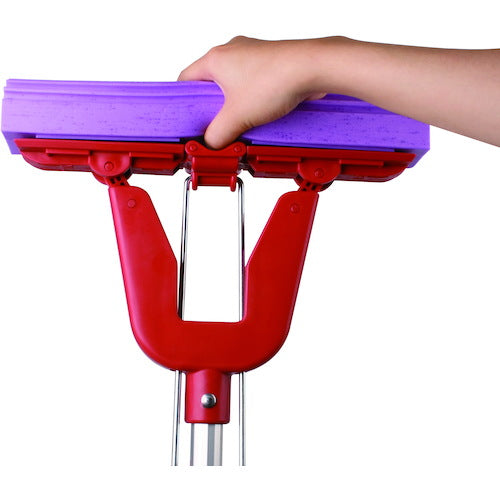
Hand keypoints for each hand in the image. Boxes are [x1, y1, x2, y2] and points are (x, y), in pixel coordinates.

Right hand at [178, 36, 326, 148]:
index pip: (186, 80)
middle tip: (215, 128)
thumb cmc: (275, 80)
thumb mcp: (237, 117)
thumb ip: (217, 134)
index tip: (188, 120)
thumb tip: (211, 144)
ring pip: (233, 86)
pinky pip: (252, 85)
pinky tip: (257, 117)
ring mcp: (252, 57)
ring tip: (238, 125)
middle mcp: (232, 53)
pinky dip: (252, 101)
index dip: (184, 102)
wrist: (312, 68)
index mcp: (215, 59)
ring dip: (234, 107)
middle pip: (210, 85)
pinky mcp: (269, 65)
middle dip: (212, 109)